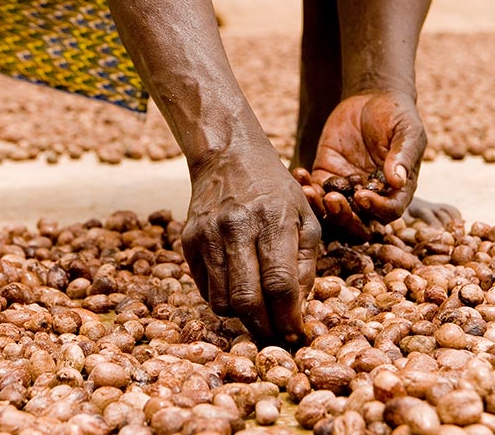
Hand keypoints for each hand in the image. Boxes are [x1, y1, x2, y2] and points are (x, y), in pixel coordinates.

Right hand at [181, 144, 320, 341]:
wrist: (227, 156)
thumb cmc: (274, 188)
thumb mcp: (304, 216)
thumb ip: (306, 262)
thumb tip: (298, 308)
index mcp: (272, 220)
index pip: (280, 285)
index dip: (289, 319)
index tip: (297, 335)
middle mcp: (236, 227)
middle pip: (247, 300)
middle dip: (264, 329)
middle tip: (276, 337)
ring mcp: (208, 235)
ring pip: (221, 302)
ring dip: (242, 316)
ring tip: (257, 311)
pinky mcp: (188, 240)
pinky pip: (204, 289)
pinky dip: (222, 298)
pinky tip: (236, 285)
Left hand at [294, 92, 426, 240]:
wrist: (370, 99)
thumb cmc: (396, 116)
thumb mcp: (407, 131)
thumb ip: (403, 155)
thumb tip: (398, 180)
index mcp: (397, 190)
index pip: (390, 211)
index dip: (377, 209)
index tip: (363, 196)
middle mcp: (372, 195)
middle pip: (359, 222)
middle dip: (344, 217)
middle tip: (333, 200)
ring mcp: (347, 188)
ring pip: (332, 212)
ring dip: (320, 207)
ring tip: (310, 190)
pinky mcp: (326, 175)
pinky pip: (314, 190)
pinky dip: (304, 186)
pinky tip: (299, 173)